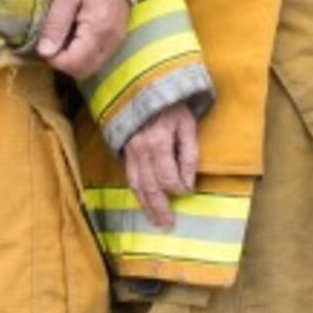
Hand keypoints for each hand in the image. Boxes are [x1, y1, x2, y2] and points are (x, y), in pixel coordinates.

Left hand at [35, 0, 134, 81]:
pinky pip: (99, 57)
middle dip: (64, 63)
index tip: (44, 43)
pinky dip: (84, 54)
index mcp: (98, 31)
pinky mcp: (117, 36)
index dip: (54, 59)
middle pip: (84, 71)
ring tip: (63, 38)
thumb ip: (56, 23)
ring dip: (74, 59)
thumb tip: (45, 52)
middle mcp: (111, 41)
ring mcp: (116, 40)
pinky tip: (75, 36)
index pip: (73, 64)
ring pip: (92, 67)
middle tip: (52, 42)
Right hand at [119, 106, 199, 228]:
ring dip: (145, 206)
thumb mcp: (187, 125)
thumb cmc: (171, 106)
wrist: (144, 88)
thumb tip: (188, 184)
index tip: (187, 192)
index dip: (178, 189)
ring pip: (136, 186)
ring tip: (154, 221)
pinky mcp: (124, 152)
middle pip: (150, 187)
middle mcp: (140, 151)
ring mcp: (129, 152)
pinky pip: (129, 178)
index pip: (168, 177)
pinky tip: (143, 203)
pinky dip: (136, 194)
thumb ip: (189, 155)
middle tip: (168, 225)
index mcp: (158, 142)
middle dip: (159, 208)